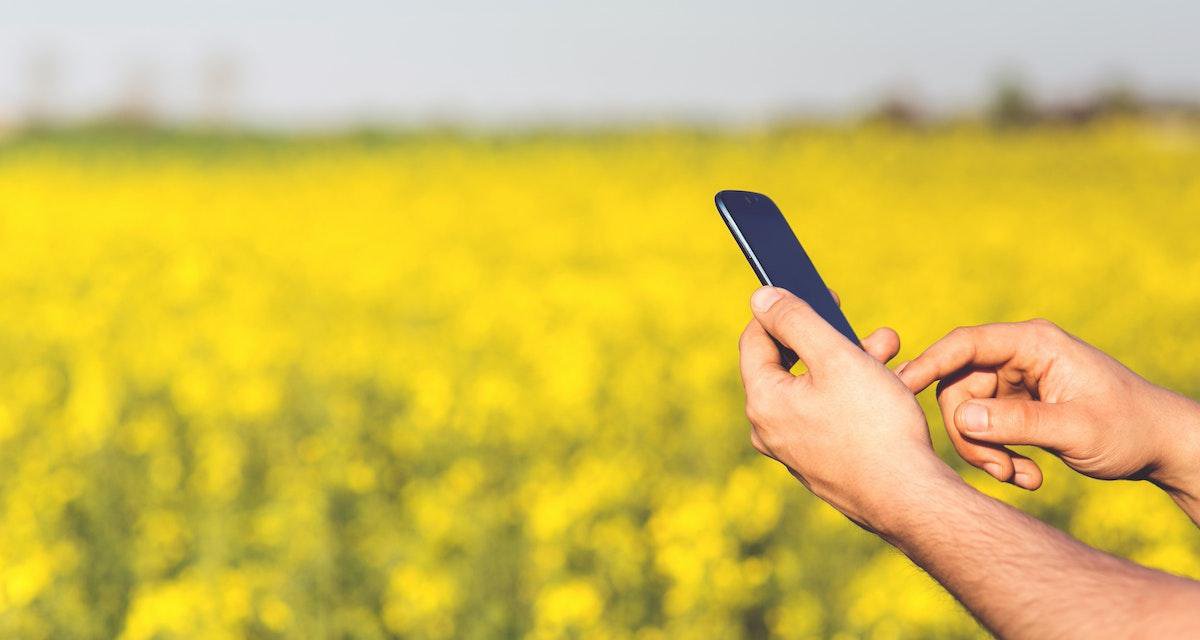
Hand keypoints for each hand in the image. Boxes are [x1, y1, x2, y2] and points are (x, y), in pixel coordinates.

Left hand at [739, 286, 951, 531]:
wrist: (910, 499)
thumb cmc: (874, 426)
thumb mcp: (836, 357)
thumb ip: (795, 320)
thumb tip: (760, 297)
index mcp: (763, 401)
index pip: (756, 339)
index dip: (785, 310)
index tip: (822, 294)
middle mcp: (769, 429)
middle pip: (791, 365)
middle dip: (832, 338)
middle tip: (872, 331)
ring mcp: (795, 450)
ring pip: (817, 390)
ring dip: (852, 363)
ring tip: (892, 351)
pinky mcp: (821, 465)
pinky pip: (830, 416)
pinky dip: (855, 395)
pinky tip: (891, 387)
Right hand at [898, 319, 1199, 498]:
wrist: (1162, 447)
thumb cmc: (1129, 429)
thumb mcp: (1075, 429)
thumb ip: (1017, 422)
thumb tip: (959, 420)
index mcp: (1033, 344)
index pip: (965, 345)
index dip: (928, 364)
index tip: (899, 388)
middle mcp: (1019, 357)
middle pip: (958, 388)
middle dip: (970, 434)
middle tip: (999, 470)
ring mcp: (1016, 382)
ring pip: (967, 414)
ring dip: (986, 452)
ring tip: (1021, 478)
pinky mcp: (1016, 406)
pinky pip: (985, 430)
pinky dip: (999, 456)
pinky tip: (1029, 476)